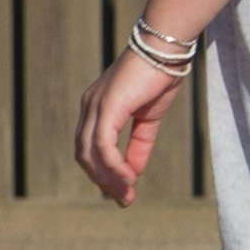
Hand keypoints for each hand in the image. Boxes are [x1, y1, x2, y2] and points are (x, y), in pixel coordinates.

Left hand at [75, 47, 190, 203]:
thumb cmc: (158, 77)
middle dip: (103, 181)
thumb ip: (139, 145)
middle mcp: (90, 108)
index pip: (88, 149)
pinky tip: (128, 177)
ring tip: (127, 194)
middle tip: (124, 199)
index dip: (102, 173)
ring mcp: (95, 106)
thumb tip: (133, 173)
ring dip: (108, 179)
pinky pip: (103, 144)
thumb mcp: (148, 119)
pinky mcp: (107, 106)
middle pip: (84, 155)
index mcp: (96, 109)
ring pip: (90, 153)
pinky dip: (113, 165)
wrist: (165, 50)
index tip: (121, 192)